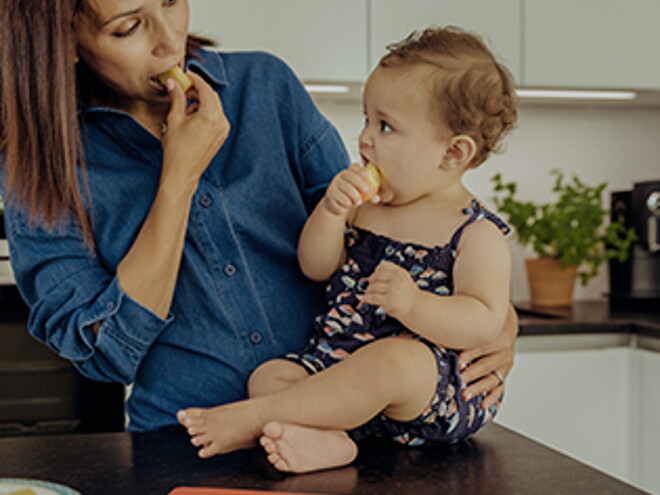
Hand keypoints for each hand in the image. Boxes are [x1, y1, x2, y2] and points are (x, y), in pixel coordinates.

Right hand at [161, 72, 229, 189]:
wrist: (182, 173)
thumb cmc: (177, 150)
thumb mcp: (174, 119)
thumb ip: (176, 98)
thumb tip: (173, 84)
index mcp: (211, 116)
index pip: (205, 89)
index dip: (195, 79)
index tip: (186, 75)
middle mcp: (221, 122)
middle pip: (211, 97)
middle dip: (197, 91)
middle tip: (182, 89)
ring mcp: (222, 130)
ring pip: (213, 107)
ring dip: (200, 102)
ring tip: (183, 106)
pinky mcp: (220, 137)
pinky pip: (215, 118)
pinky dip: (204, 113)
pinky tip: (190, 117)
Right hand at [323, 163, 378, 216]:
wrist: (336, 206)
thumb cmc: (352, 197)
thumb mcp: (361, 195)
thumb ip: (369, 195)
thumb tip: (377, 199)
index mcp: (348, 174)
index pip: (353, 168)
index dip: (359, 170)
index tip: (366, 174)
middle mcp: (339, 178)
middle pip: (348, 176)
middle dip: (359, 182)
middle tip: (367, 191)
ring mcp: (333, 186)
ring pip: (344, 188)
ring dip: (353, 196)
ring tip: (358, 202)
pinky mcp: (329, 196)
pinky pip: (338, 199)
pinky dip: (345, 203)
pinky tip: (347, 205)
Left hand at [360, 261, 416, 319]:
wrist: (417, 308)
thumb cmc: (407, 295)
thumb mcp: (402, 280)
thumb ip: (390, 276)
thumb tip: (370, 278)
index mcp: (400, 272)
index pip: (383, 266)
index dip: (377, 270)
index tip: (374, 276)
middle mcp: (396, 279)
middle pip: (376, 276)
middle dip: (371, 281)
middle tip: (370, 287)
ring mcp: (392, 290)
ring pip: (373, 287)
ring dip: (368, 291)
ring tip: (368, 294)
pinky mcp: (388, 300)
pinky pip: (373, 297)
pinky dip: (366, 298)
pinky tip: (364, 299)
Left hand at [458, 304, 517, 409]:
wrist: (501, 322)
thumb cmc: (481, 321)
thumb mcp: (473, 319)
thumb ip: (458, 325)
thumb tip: (436, 329)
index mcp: (496, 334)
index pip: (481, 345)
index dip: (469, 354)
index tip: (458, 362)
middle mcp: (503, 349)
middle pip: (486, 364)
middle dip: (471, 374)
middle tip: (459, 381)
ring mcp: (505, 362)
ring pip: (492, 378)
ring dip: (478, 388)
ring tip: (465, 394)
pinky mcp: (504, 372)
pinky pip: (500, 387)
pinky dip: (492, 397)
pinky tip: (484, 405)